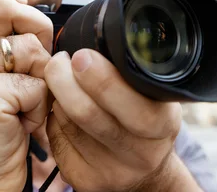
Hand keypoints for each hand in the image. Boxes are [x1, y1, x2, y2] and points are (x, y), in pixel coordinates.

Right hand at [0, 0, 53, 191]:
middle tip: (38, 63)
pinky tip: (21, 125)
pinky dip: (39, 108)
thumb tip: (38, 18)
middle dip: (38, 29)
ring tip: (23, 107)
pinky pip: (36, 85)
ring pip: (29, 50)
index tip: (23, 7)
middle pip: (5, 8)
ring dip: (41, 81)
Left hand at [44, 49, 200, 191]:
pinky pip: (56, 139)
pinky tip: (63, 108)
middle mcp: (141, 152)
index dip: (102, 79)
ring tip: (62, 79)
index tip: (81, 55)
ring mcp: (112, 171)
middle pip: (90, 115)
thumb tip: (94, 39)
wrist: (145, 171)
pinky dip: (54, 118)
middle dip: (65, 81)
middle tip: (59, 61)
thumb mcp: (154, 95)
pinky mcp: (86, 180)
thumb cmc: (146, 119)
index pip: (133, 106)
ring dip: (57, 96)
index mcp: (163, 124)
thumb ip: (132, 73)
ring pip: (67, 123)